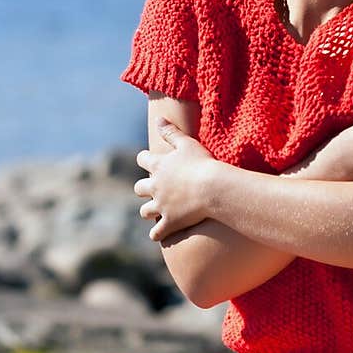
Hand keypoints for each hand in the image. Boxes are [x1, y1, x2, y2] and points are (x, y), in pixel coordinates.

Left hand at [134, 118, 216, 241]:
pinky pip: (157, 233)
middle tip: (152, 190)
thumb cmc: (203, 164)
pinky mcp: (170, 222)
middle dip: (144, 188)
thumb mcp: (187, 143)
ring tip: (155, 212)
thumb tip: (158, 118)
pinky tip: (160, 235)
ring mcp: (161, 206)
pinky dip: (157, 234)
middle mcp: (155, 187)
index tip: (148, 161)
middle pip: (139, 188)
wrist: (213, 189)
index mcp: (158, 166)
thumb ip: (171, 132)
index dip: (144, 159)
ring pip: (145, 211)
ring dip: (149, 211)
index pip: (142, 159)